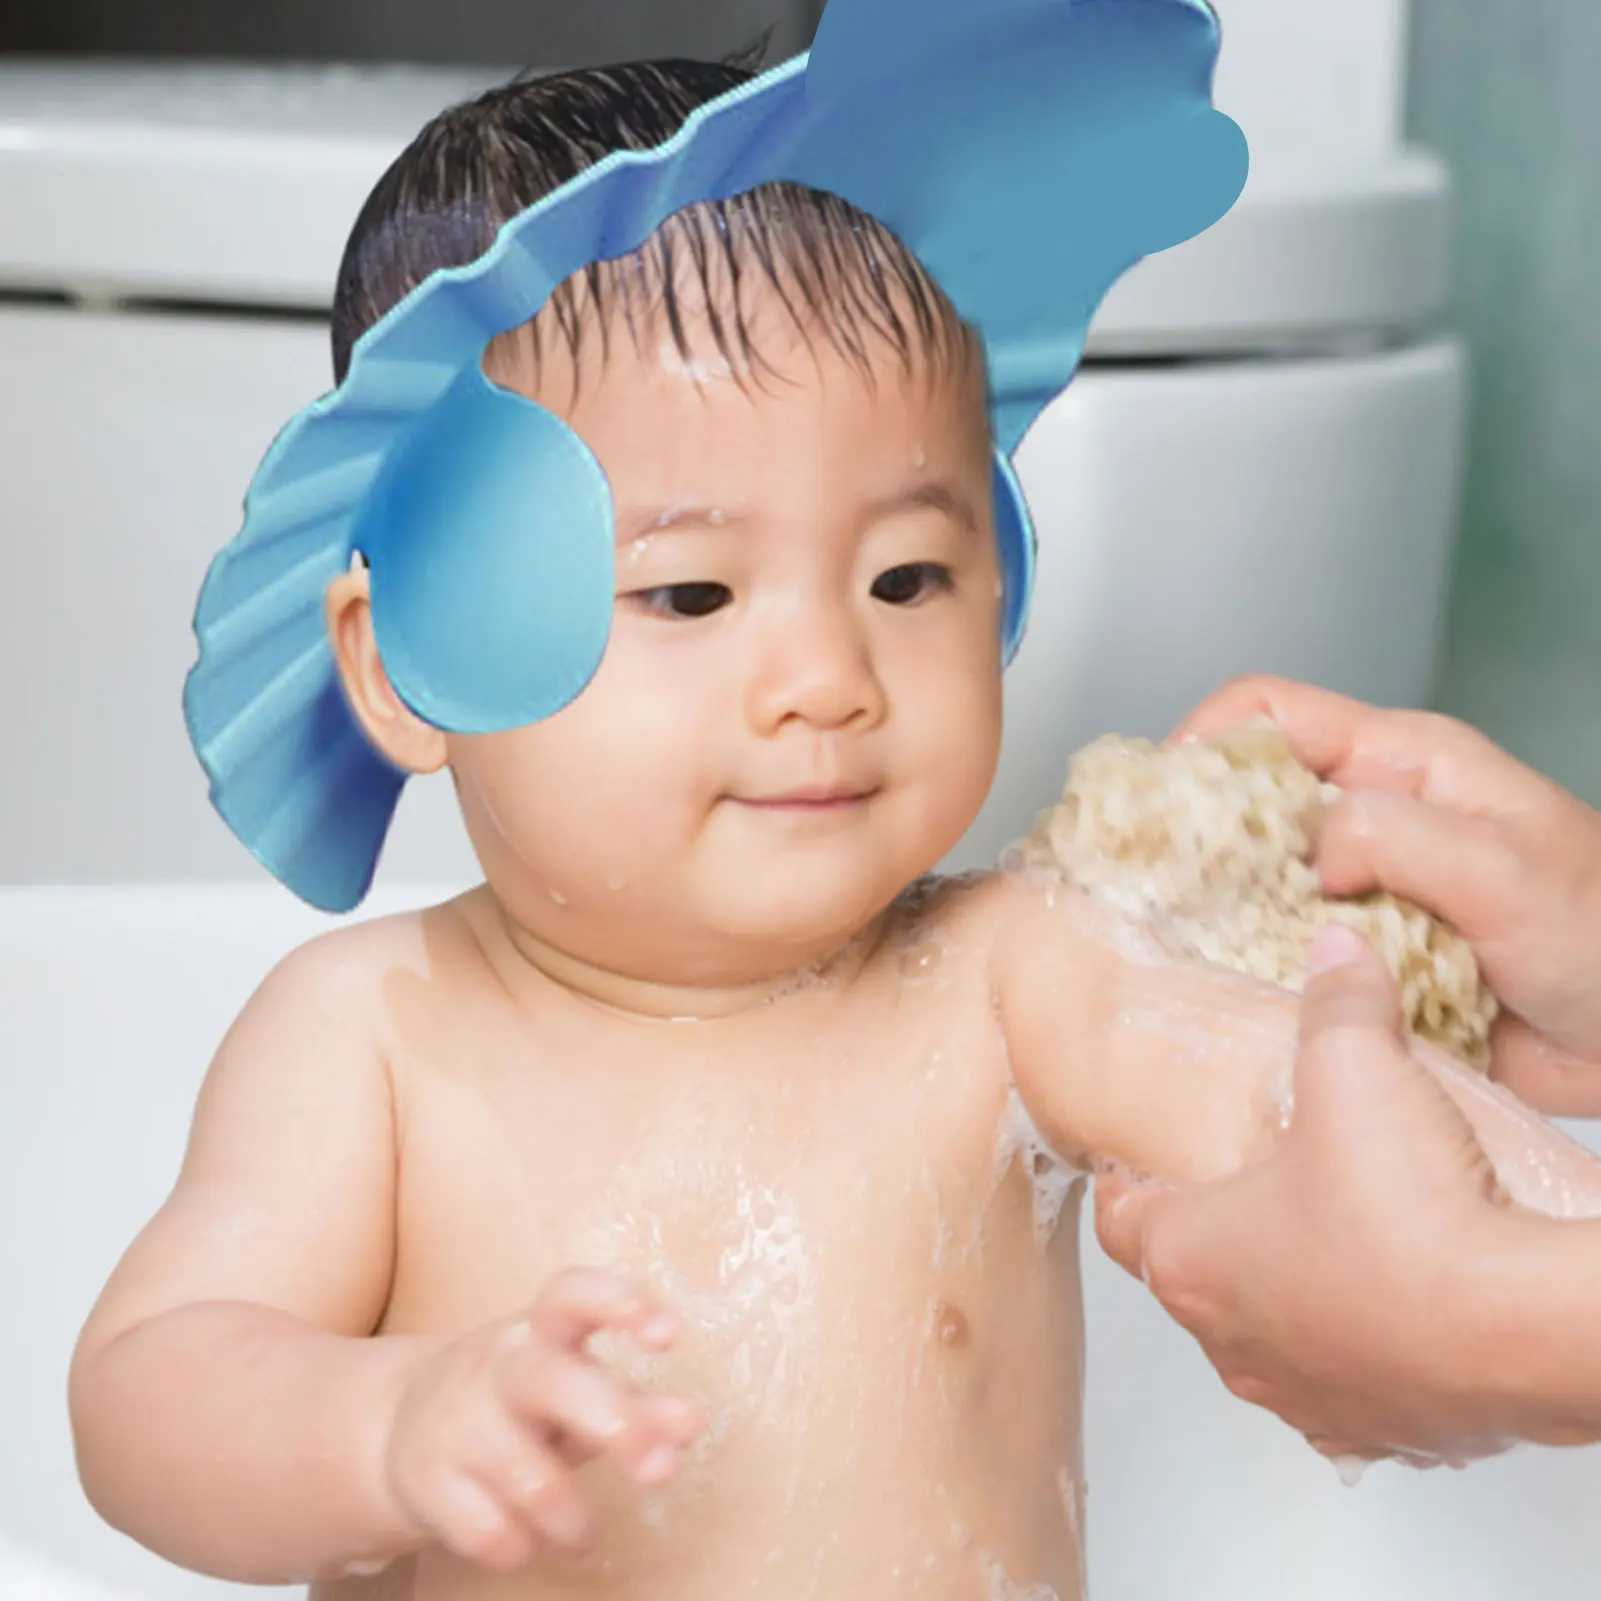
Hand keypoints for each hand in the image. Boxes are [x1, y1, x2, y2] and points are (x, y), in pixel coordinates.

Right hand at [381, 1269, 701, 1571]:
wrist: (404, 1420)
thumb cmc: (522, 1403)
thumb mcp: (579, 1387)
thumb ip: (638, 1406)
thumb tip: (691, 1424)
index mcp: (542, 1330)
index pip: (573, 1293)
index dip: (620, 1302)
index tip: (670, 1335)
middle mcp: (499, 1365)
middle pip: (552, 1380)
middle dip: (612, 1423)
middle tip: (661, 1471)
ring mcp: (457, 1419)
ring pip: (526, 1476)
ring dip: (572, 1520)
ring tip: (586, 1540)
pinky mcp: (424, 1476)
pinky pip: (485, 1530)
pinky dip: (518, 1548)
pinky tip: (526, 1544)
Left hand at [1095, 923, 1543, 1465]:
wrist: (1516, 1328)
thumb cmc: (1408, 1216)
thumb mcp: (1354, 1069)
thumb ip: (1337, 1003)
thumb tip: (1335, 954)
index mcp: (1191, 1259)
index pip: (1121, 1224)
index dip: (1126, 1186)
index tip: (1135, 1167)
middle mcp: (1233, 1343)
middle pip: (1195, 1280)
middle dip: (1217, 1233)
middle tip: (1249, 1184)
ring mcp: (1306, 1398)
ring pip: (1272, 1341)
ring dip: (1291, 1295)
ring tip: (1334, 1238)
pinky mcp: (1383, 1431)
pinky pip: (1352, 1387)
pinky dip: (1363, 1349)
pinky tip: (1398, 1301)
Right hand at [1171, 676, 1600, 1113]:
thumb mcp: (1507, 868)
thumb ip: (1399, 837)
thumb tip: (1306, 851)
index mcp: (1398, 763)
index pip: (1268, 713)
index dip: (1201, 739)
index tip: (1159, 797)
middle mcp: (1365, 821)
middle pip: (1241, 803)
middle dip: (1193, 840)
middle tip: (1155, 890)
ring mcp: (1356, 894)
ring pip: (1251, 888)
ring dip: (1221, 920)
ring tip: (1187, 954)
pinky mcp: (1356, 961)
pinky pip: (1280, 958)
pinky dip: (1256, 978)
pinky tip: (1239, 1000)